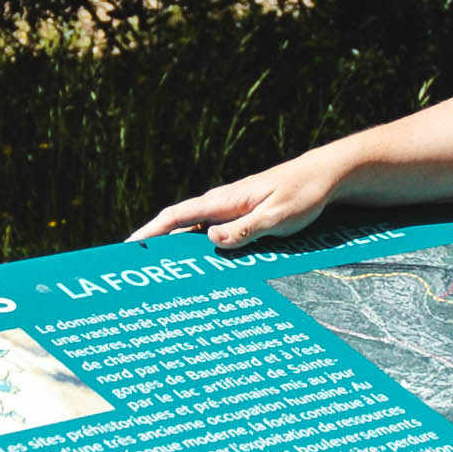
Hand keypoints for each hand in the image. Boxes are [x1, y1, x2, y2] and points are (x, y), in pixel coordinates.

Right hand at [135, 144, 351, 249]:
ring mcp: (230, 210)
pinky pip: (214, 235)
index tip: (128, 248)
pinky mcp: (242, 216)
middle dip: (155, 244)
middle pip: (178, 226)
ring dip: (178, 250)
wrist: (324, 177)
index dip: (150, 232)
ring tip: (160, 274)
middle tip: (135, 269)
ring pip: (195, 232)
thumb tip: (210, 240)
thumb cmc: (303, 194)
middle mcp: (221, 204)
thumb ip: (245, 230)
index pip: (176, 217)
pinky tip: (200, 267)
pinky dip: (201, 250)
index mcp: (224, 201)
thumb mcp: (277, 216)